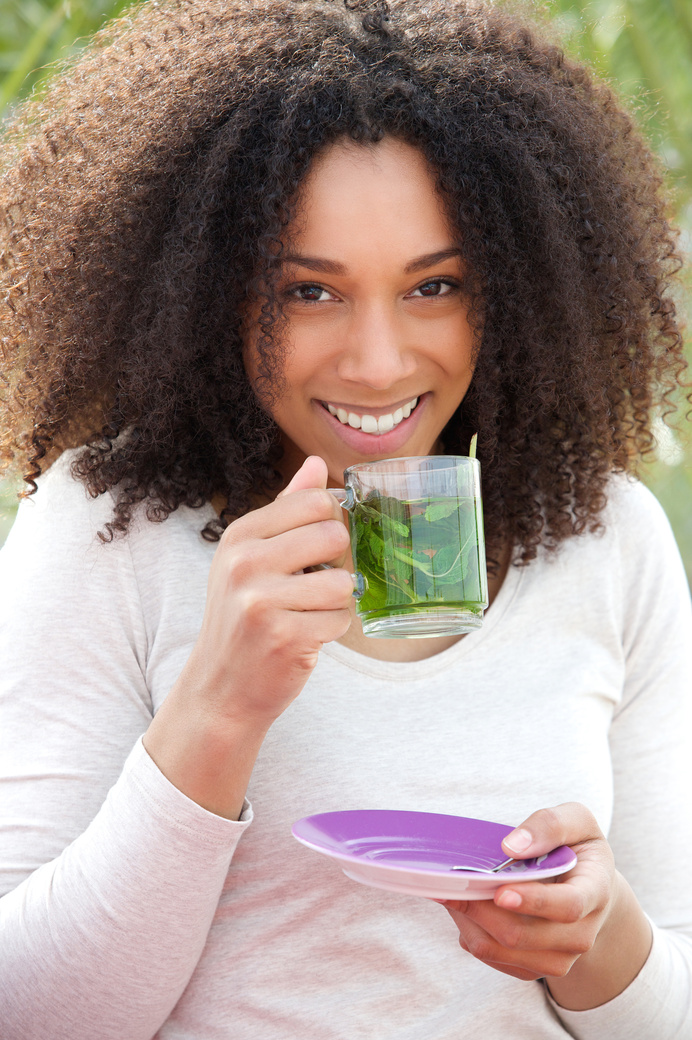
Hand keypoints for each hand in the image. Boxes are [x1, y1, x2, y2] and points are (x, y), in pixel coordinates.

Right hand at [143, 455, 353, 817]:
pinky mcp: (284, 637)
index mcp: (239, 535)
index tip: (318, 547)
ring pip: (343, 583)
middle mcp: (245, 562)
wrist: (220, 689)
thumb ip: (286, 510)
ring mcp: (262, 601)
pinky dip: (330, 632)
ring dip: (334, 603)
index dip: (331, 523)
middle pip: (334, 536)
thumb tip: (315, 463)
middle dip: (336, 564)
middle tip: (310, 586)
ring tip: (305, 614)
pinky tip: (303, 638)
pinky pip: (340, 620)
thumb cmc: (244, 618)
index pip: (314, 501)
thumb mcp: (250, 557)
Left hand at [438, 802, 650, 1006]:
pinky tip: (466, 907)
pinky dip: (470, 932)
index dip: (533, 902)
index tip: (500, 892)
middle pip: (523, 935)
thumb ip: (550, 825)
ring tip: (455, 891)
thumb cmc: (578, 849)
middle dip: (481, 909)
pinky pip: (491, 957)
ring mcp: (559, 957)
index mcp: (596, 892)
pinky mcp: (534, 967)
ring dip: (470, 921)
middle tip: (453, 882)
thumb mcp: (577, 821)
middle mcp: (581, 934)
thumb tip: (512, 847)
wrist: (589, 889)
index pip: (567, 906)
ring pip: (501, 950)